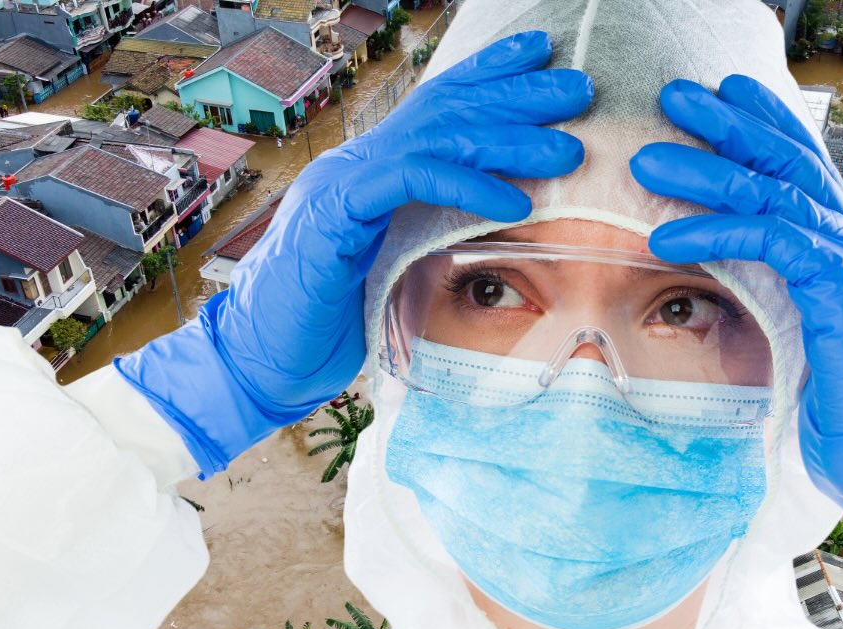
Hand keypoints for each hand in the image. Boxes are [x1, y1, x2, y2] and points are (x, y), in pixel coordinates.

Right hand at [117, 31, 593, 475]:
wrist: (261, 359)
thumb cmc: (330, 322)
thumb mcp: (392, 270)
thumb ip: (431, 237)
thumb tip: (497, 230)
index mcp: (374, 171)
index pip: (438, 107)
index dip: (491, 74)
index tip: (543, 55)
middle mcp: (358, 165)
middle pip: (445, 109)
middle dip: (516, 93)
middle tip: (582, 87)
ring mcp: (342, 185)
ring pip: (434, 137)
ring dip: (507, 137)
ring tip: (568, 149)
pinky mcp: (334, 218)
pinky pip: (410, 184)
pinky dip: (467, 186)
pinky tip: (515, 200)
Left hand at [629, 76, 842, 534]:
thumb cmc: (840, 404)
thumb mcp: (797, 335)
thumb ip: (772, 294)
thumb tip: (717, 278)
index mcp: (837, 248)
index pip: (799, 167)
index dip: (763, 122)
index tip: (721, 91)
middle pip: (785, 163)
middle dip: (728, 123)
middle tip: (673, 94)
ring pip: (773, 194)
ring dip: (704, 172)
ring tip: (644, 161)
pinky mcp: (840, 295)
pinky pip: (774, 243)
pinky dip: (717, 231)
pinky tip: (667, 234)